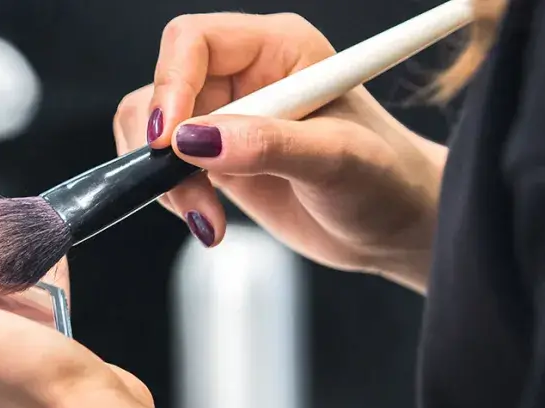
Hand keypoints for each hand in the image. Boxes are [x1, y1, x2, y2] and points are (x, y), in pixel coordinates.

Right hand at [114, 12, 445, 290]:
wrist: (394, 229)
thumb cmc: (386, 181)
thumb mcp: (337, 160)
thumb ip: (267, 144)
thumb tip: (194, 141)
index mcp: (279, 47)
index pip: (195, 41)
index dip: (170, 83)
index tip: (167, 138)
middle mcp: (246, 74)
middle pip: (163, 87)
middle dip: (163, 145)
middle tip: (186, 188)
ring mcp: (226, 117)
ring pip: (150, 132)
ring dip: (166, 181)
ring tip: (206, 216)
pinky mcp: (214, 158)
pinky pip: (162, 168)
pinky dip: (173, 199)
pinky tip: (210, 222)